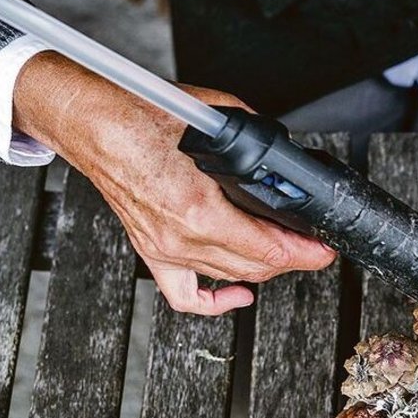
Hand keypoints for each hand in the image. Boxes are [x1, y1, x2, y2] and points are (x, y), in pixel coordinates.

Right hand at [13, 52, 335, 314]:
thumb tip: (284, 155)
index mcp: (197, 209)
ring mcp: (165, 249)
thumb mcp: (215, 118)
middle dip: (292, 259)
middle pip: (255, 268)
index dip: (306, 254)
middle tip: (313, 246)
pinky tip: (239, 293)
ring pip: (230, 277)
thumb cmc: (140, 115)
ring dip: (263, 268)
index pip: (268, 250)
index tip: (325, 250)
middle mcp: (181, 238)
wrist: (92, 124)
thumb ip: (254, 144)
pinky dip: (216, 301)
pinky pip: (186, 296)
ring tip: (284, 252)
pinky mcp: (152, 251)